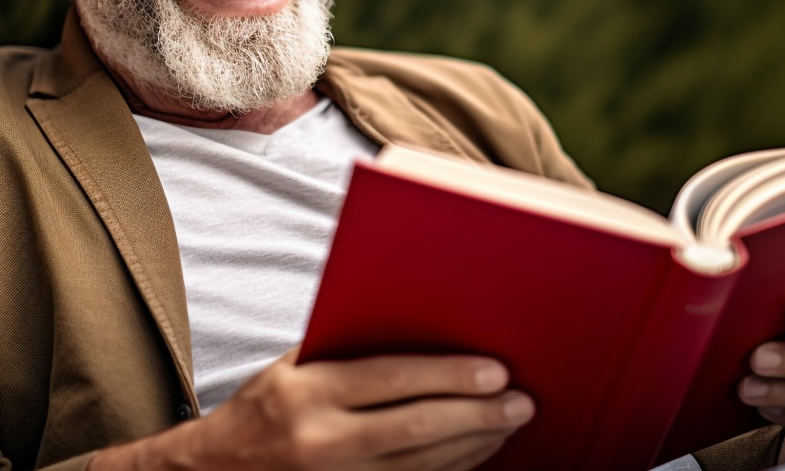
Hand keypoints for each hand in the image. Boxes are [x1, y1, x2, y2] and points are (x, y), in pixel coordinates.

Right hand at [89, 348, 533, 469]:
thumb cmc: (264, 405)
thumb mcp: (291, 366)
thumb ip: (346, 351)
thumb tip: (424, 327)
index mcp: (307, 394)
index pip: (392, 380)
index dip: (449, 376)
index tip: (495, 370)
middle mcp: (321, 442)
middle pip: (417, 429)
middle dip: (477, 415)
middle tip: (521, 401)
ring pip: (422, 466)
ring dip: (474, 446)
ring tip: (509, 424)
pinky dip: (450, 470)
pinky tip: (476, 453)